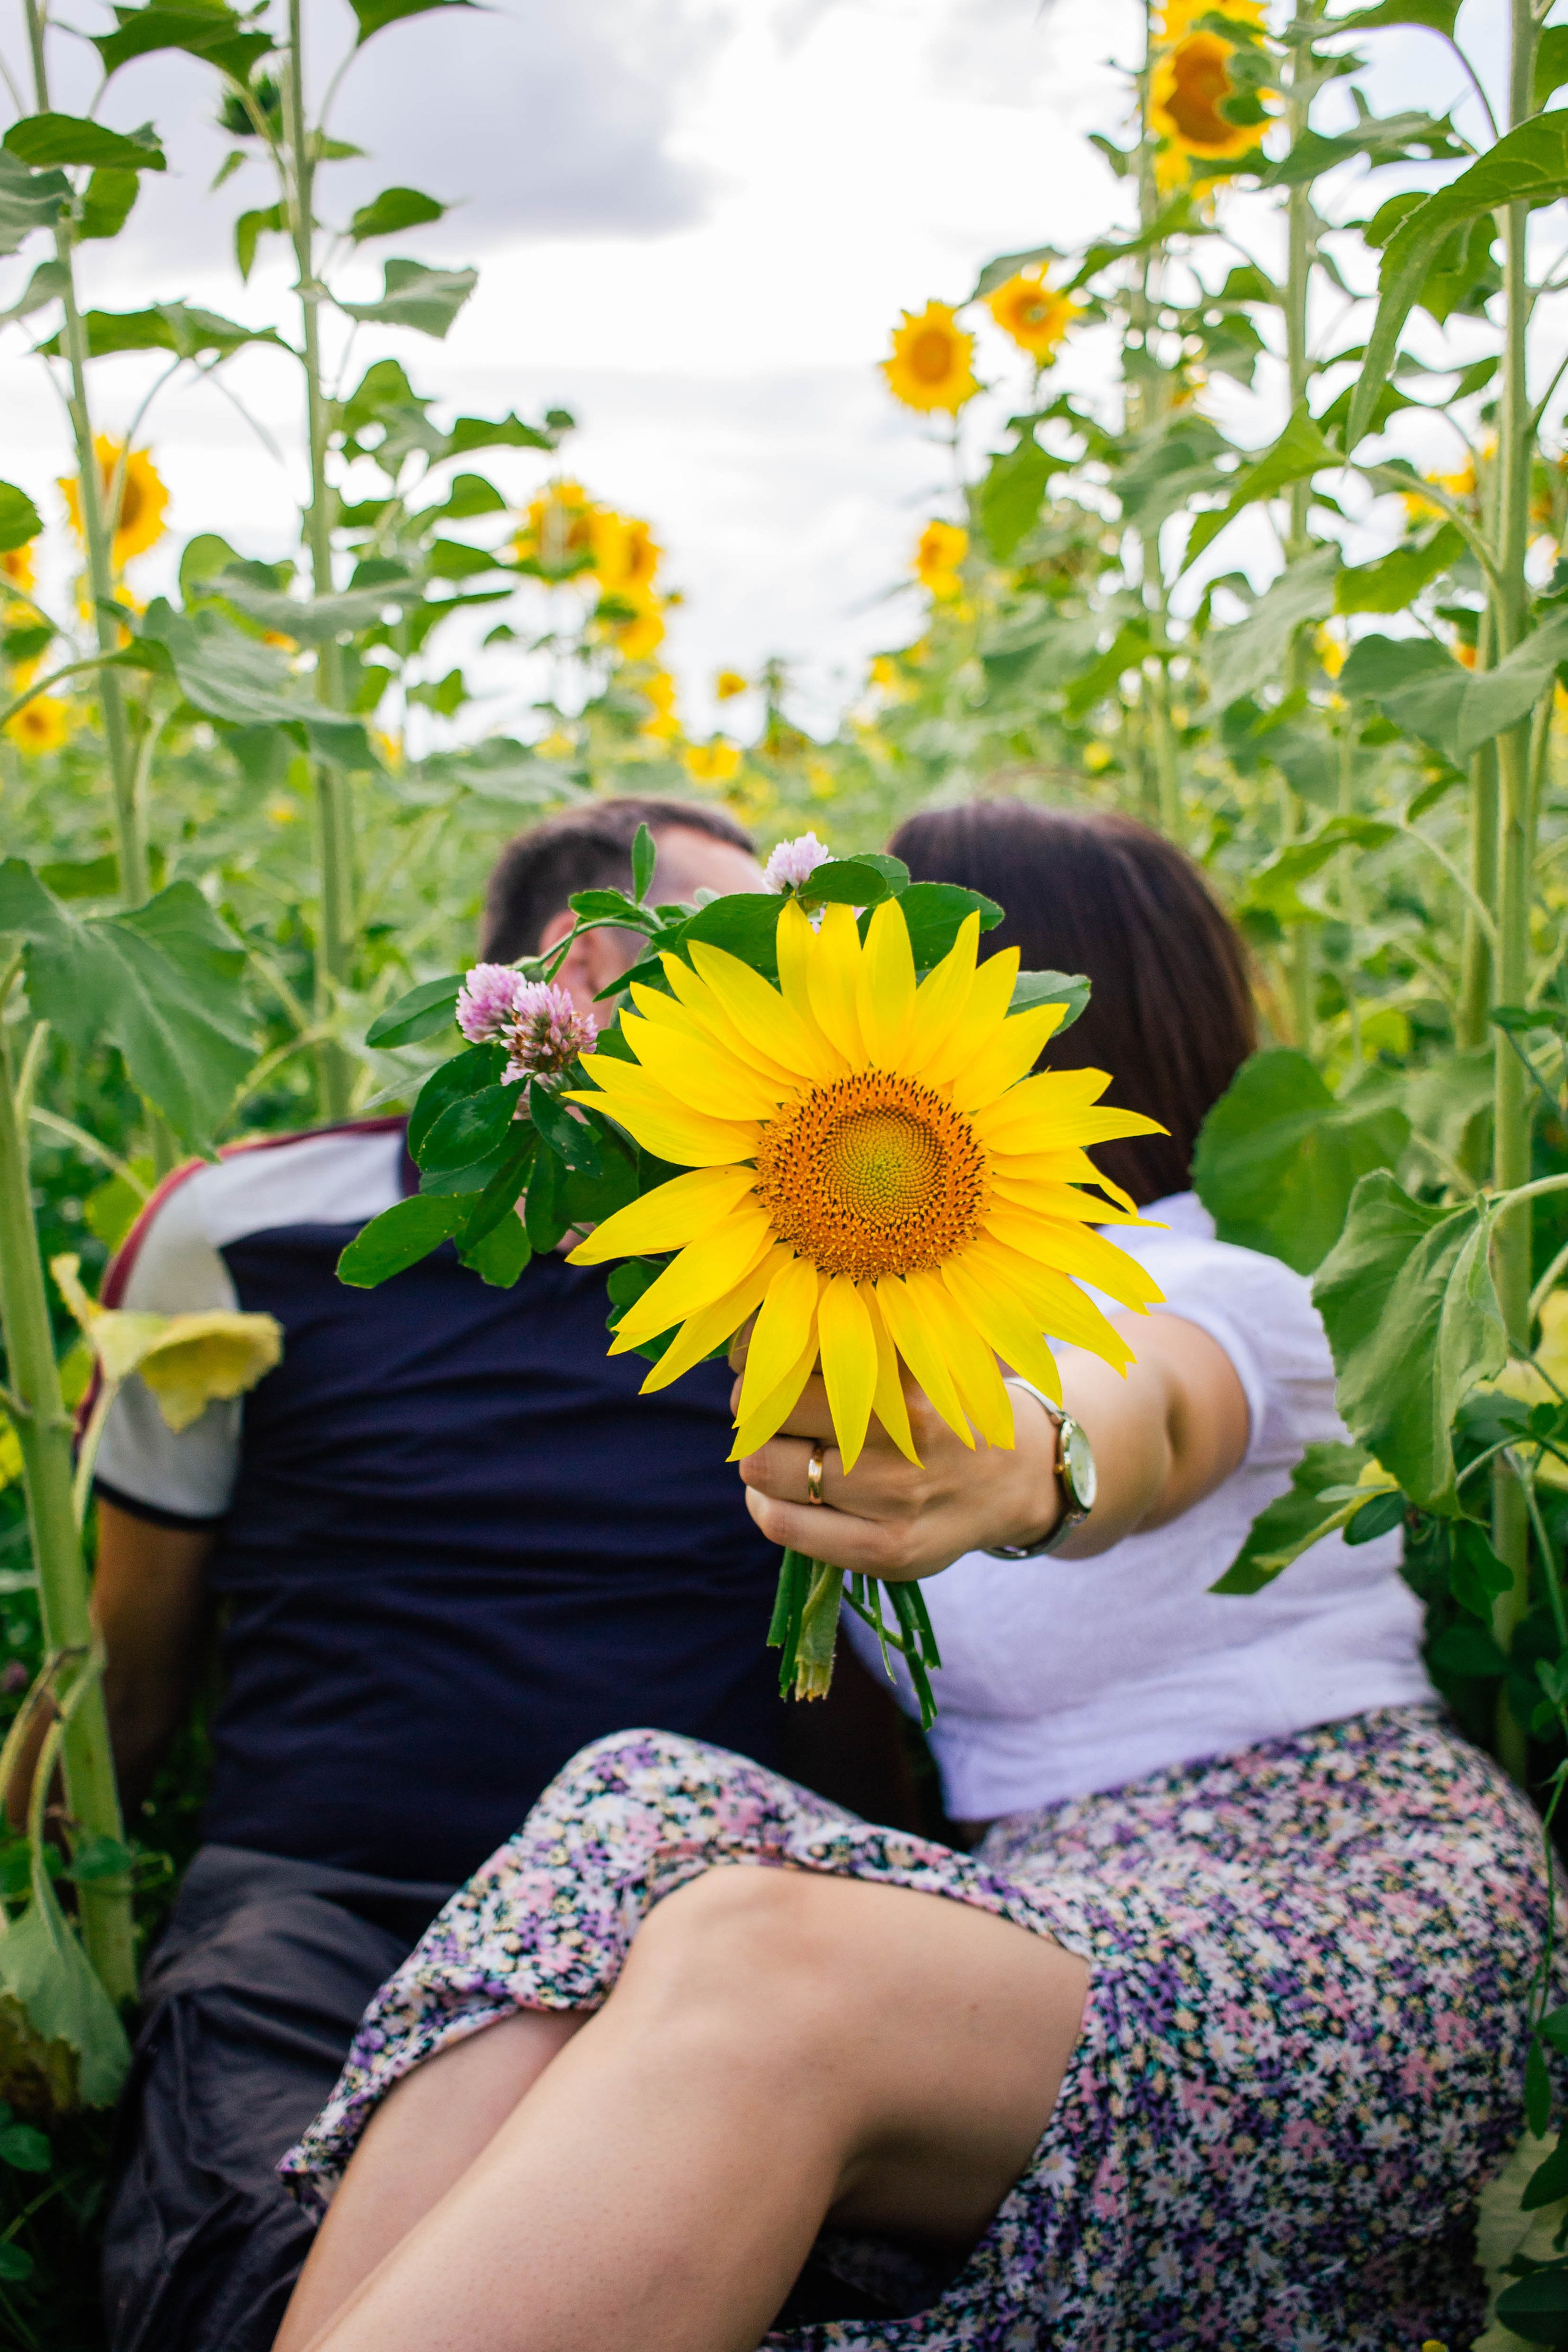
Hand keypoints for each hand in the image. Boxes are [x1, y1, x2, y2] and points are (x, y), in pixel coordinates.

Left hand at [729, 1338, 1060, 1583]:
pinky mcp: (887, 1551)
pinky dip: (766, 1505)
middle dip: (754, 1406)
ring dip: (758, 1459)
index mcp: (904, 1365)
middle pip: (763, 1408)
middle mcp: (903, 1428)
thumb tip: (743, 1342)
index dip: (756, 1354)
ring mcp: (896, 1497)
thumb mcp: (906, 1352)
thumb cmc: (938, 1403)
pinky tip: (789, 1495)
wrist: (1015, 1476)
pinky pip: (782, 1525)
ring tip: (785, 1453)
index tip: (761, 1358)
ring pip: (764, 1469)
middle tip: (771, 1409)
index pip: (785, 1350)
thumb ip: (841, 1340)